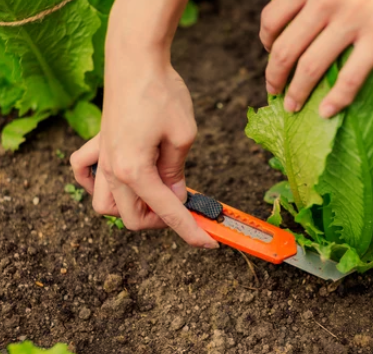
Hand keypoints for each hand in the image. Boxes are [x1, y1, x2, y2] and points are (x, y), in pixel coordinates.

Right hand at [70, 60, 217, 249]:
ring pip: (105, 205)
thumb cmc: (162, 93)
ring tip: (157, 196)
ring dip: (131, 209)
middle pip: (131, 219)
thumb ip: (176, 172)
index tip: (208, 241)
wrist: (136, 59)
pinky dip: (97, 183)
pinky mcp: (99, 143)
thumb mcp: (183, 136)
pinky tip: (118, 178)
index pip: (167, 212)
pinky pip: (84, 173)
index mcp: (134, 171)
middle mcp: (111, 170)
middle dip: (162, 222)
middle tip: (186, 208)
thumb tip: (175, 196)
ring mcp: (101, 157)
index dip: (190, 231)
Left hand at [260, 0, 372, 117]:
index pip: (272, 19)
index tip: (269, 52)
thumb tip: (304, 17)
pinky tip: (327, 112)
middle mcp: (324, 1)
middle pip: (284, 49)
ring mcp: (352, 18)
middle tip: (274, 89)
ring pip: (310, 67)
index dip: (265, 41)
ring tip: (292, 106)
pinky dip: (336, 99)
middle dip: (274, 75)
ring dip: (296, 92)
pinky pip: (351, 76)